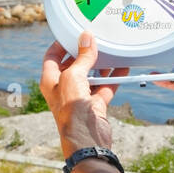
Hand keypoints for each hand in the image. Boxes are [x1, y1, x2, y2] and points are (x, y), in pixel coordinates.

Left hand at [40, 32, 128, 155]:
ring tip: (110, 51)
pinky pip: (105, 86)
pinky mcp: (95, 104)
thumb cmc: (71, 109)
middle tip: (95, 40)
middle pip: (73, 65)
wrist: (86, 138)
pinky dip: (113, 78)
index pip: (52, 57)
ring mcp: (80, 96)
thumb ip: (82, 57)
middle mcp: (64, 88)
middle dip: (84, 53)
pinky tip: (123, 68)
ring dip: (100, 64)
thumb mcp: (73, 76)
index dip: (61, 44)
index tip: (72, 34)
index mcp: (51, 80)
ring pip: (91, 75)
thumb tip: (86, 38)